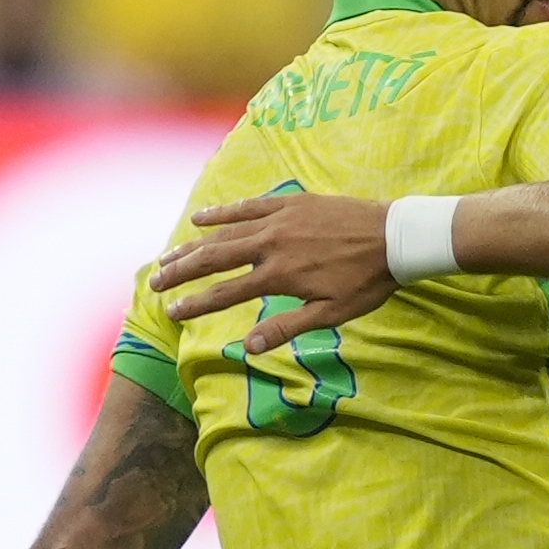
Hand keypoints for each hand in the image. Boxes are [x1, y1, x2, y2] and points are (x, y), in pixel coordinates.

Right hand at [154, 194, 396, 350]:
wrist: (395, 236)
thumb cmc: (367, 281)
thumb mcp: (332, 313)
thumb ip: (287, 327)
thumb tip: (249, 347)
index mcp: (279, 276)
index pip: (225, 293)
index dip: (195, 304)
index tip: (171, 312)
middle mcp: (271, 245)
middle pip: (213, 259)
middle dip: (180, 272)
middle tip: (153, 282)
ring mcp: (278, 219)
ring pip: (224, 232)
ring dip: (192, 244)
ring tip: (167, 256)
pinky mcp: (290, 202)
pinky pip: (248, 205)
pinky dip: (222, 211)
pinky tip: (200, 217)